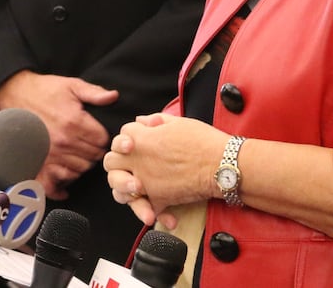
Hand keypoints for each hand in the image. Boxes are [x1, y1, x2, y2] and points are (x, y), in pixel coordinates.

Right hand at [0, 71, 118, 199]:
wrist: (16, 95)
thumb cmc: (45, 90)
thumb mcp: (72, 85)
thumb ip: (94, 93)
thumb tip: (114, 96)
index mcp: (74, 122)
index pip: (102, 141)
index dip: (104, 137)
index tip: (99, 134)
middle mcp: (64, 141)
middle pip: (93, 157)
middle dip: (96, 151)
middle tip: (91, 144)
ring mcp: (51, 154)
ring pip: (80, 169)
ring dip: (83, 163)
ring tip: (80, 154)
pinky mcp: (39, 161)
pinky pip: (57, 181)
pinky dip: (65, 182)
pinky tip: (68, 178)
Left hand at [104, 114, 225, 227]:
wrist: (222, 165)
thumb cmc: (204, 141)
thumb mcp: (179, 122)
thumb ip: (156, 120)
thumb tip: (142, 121)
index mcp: (142, 139)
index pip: (123, 134)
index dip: (131, 136)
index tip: (140, 139)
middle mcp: (139, 161)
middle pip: (110, 161)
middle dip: (118, 161)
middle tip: (131, 163)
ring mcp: (146, 182)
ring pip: (118, 188)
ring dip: (123, 187)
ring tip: (136, 186)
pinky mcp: (158, 200)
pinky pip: (146, 208)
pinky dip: (151, 211)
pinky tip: (158, 211)